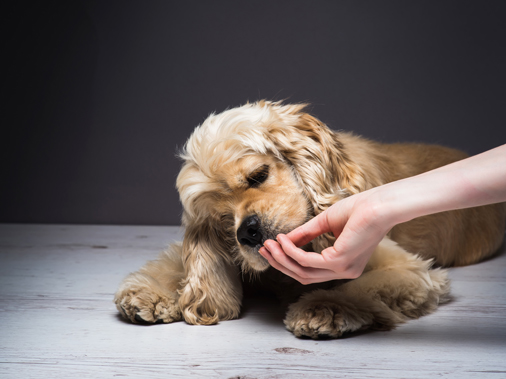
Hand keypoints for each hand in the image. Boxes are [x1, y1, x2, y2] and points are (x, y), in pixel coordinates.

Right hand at [259, 189, 392, 283]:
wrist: (379, 204)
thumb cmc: (360, 209)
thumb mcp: (325, 223)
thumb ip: (306, 234)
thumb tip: (285, 240)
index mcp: (343, 264)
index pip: (310, 270)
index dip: (288, 261)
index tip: (272, 249)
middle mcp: (344, 272)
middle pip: (303, 275)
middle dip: (280, 263)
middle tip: (264, 250)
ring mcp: (343, 270)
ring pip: (302, 271)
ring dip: (282, 258)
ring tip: (269, 245)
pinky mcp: (339, 262)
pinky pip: (307, 261)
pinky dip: (291, 251)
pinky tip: (283, 240)